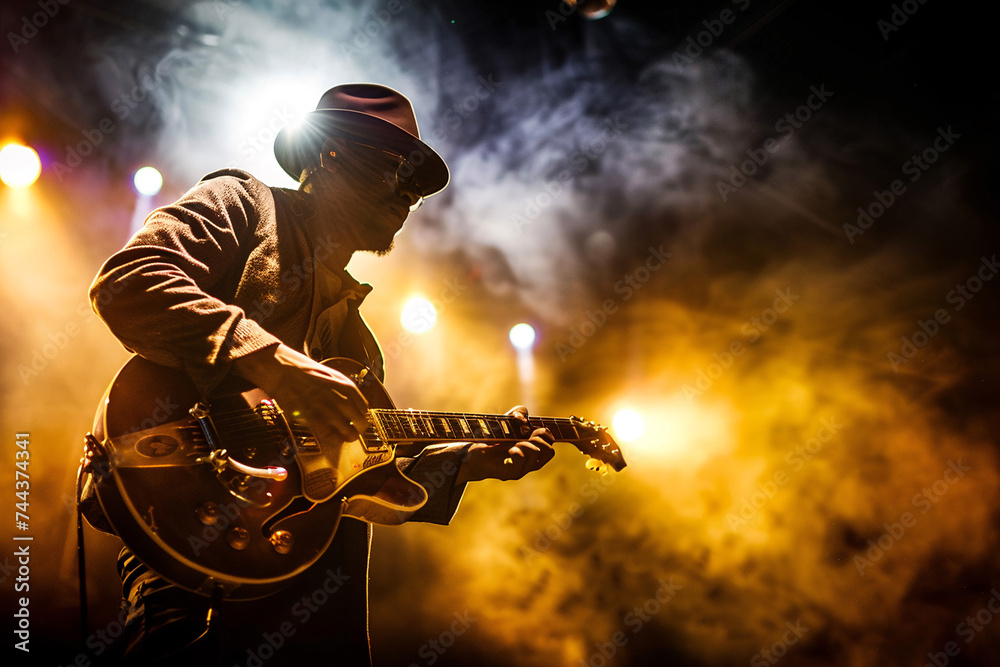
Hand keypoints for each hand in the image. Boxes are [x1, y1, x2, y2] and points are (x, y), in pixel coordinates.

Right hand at [232, 344, 368, 440]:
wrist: (282, 371)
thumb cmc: (304, 372)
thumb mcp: (331, 375)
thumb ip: (343, 390)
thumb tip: (351, 403)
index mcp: (348, 387)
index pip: (364, 409)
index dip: (360, 416)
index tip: (355, 419)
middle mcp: (342, 400)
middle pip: (361, 424)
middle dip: (357, 429)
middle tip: (351, 431)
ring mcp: (329, 412)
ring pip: (349, 434)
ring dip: (346, 437)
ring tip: (341, 436)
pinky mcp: (315, 421)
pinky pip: (331, 437)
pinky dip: (331, 439)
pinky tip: (328, 434)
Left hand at [456, 406, 554, 483]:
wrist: (474, 452)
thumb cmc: (493, 438)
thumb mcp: (508, 420)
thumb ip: (519, 412)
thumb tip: (521, 418)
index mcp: (533, 450)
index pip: (550, 444)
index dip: (545, 433)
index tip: (530, 428)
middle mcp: (529, 461)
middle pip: (549, 452)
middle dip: (539, 439)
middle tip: (524, 436)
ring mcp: (521, 469)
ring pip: (536, 455)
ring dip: (526, 444)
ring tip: (514, 443)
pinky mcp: (509, 474)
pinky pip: (520, 464)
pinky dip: (517, 453)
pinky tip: (510, 450)